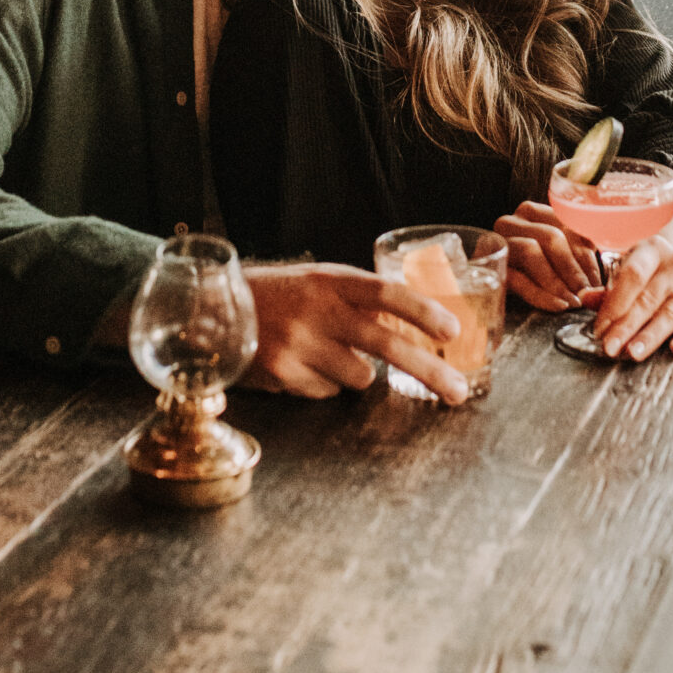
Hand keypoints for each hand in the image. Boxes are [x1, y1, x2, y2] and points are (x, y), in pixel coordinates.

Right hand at [244, 262, 468, 403]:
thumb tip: (416, 324)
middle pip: (386, 344)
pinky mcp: (284, 375)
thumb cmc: (280, 296)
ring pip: (361, 377)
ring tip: (324, 351)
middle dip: (429, 371)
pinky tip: (299, 363)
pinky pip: (328, 391)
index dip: (423, 311)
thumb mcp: (319, 281)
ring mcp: (299, 345)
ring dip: (354, 370)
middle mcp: (317, 311)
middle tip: (457, 391)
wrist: (215, 311)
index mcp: (330, 281)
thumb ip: (360, 299)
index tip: (452, 331)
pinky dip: (323, 382)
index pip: (386, 293)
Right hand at [494, 200, 599, 310]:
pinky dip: (541, 295)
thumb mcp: (553, 255)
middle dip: (574, 269)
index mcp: (534, 212)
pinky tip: (558, 306)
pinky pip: (517, 279)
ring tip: (574, 301)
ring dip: (558, 281)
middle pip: (551, 237)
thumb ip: (576, 255)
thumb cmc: (528, 268)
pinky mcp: (491, 266)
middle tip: (589, 293)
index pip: (567, 226)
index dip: (587, 255)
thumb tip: (607, 274)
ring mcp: (499, 242)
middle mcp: (514, 221)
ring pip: (531, 252)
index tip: (599, 279)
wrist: (482, 279)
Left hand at [592, 233, 672, 361]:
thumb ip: (610, 285)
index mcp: (651, 249)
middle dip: (626, 326)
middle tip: (610, 348)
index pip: (631, 277)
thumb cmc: (653, 264)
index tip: (599, 328)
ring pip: (670, 312)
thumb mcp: (631, 264)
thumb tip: (585, 299)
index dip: (614, 304)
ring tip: (633, 352)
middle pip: (648, 298)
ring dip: (650, 335)